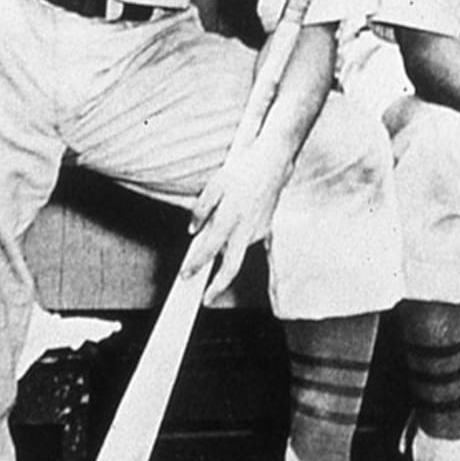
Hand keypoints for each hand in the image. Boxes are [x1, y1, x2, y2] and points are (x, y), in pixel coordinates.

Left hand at [181, 143, 293, 303]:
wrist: (274, 161)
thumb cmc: (244, 170)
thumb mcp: (214, 185)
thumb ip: (201, 210)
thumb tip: (193, 229)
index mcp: (230, 217)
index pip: (209, 250)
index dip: (195, 265)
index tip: (185, 275)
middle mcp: (246, 228)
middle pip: (232, 267)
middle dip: (218, 287)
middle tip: (206, 299)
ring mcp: (259, 229)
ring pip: (239, 251)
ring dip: (226, 256)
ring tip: (212, 252)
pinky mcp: (266, 226)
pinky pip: (248, 238)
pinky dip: (238, 238)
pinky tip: (235, 223)